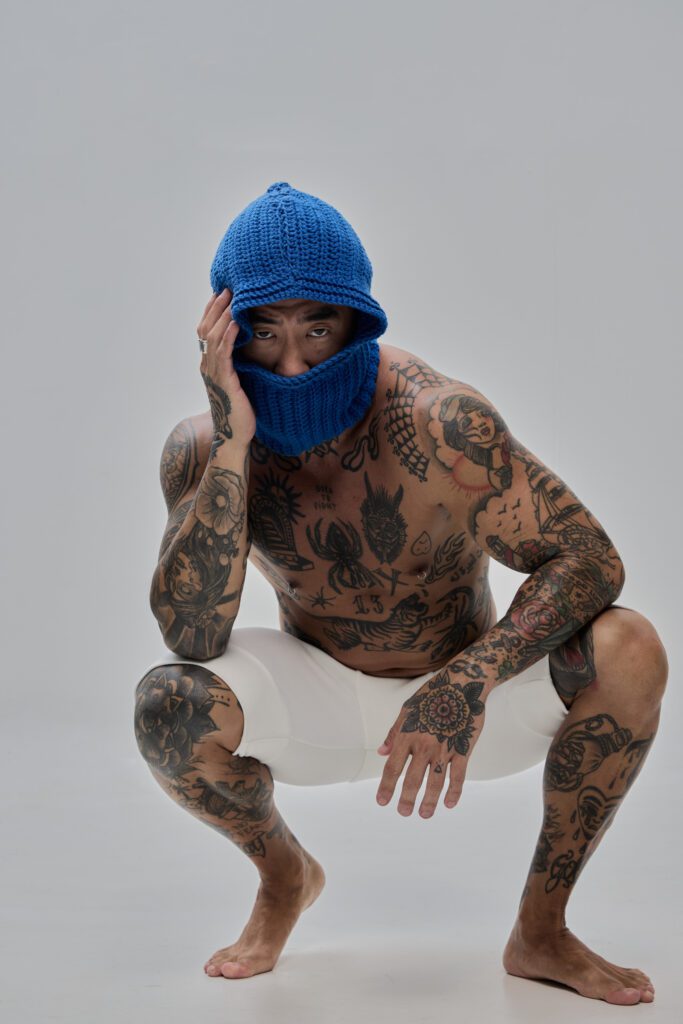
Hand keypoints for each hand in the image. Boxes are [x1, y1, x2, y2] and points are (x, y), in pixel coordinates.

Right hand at [196, 288, 256, 445]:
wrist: (235, 435)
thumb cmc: (241, 410)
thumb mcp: (239, 381)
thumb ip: (240, 363)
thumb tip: (252, 346)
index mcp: (209, 365)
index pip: (206, 331)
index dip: (212, 311)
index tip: (222, 293)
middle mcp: (206, 366)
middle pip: (205, 328)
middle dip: (215, 307)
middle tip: (227, 287)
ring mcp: (212, 373)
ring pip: (212, 336)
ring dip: (222, 315)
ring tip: (232, 297)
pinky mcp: (224, 381)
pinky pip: (224, 353)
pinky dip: (229, 335)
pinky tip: (237, 322)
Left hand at [375, 670, 487, 816]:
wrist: (462, 685)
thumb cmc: (431, 696)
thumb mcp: (407, 710)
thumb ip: (393, 733)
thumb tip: (380, 753)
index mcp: (408, 735)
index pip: (393, 767)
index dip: (386, 786)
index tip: (382, 802)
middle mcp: (424, 745)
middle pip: (413, 779)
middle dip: (407, 799)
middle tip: (403, 813)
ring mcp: (445, 748)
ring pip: (435, 782)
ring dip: (429, 801)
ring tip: (424, 815)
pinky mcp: (463, 749)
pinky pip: (458, 775)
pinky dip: (454, 792)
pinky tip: (449, 804)